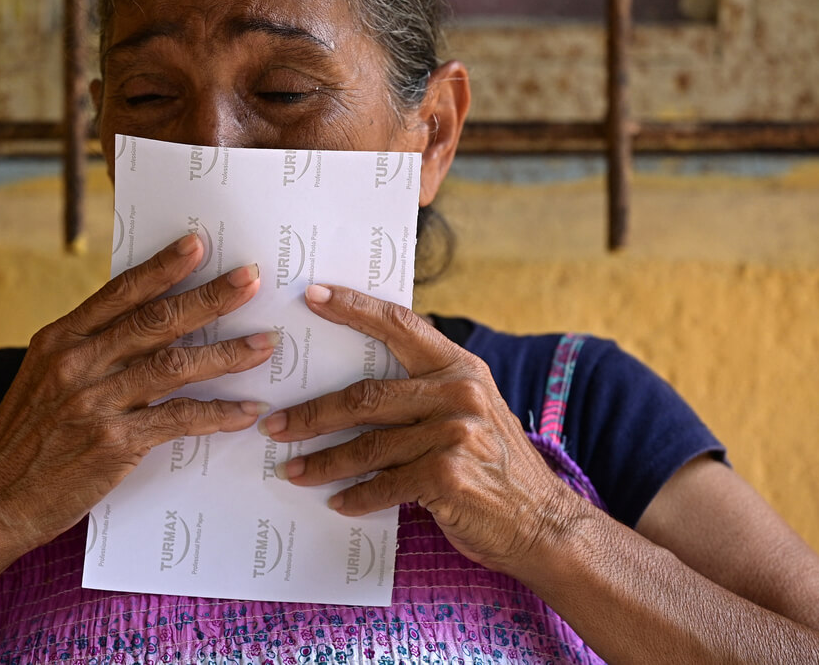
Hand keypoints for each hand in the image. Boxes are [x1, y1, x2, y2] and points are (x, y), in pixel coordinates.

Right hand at [0, 234, 275, 554]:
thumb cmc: (21, 442)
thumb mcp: (42, 380)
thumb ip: (87, 352)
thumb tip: (143, 329)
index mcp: (59, 340)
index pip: (120, 291)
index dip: (163, 266)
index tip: (198, 243)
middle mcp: (77, 363)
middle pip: (156, 320)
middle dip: (209, 297)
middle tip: (251, 279)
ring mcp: (95, 402)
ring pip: (175, 365)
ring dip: (227, 353)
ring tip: (264, 344)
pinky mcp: (113, 443)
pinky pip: (178, 420)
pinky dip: (217, 414)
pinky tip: (245, 409)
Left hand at [259, 284, 587, 578]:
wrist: (543, 522)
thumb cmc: (494, 464)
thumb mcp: (469, 410)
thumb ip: (424, 390)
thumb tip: (353, 385)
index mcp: (459, 367)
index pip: (399, 324)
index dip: (354, 308)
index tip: (312, 295)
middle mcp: (458, 392)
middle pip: (365, 396)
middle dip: (312, 413)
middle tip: (275, 424)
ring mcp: (454, 433)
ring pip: (367, 446)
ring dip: (324, 462)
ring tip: (291, 469)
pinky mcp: (447, 475)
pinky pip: (384, 484)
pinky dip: (356, 496)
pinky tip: (336, 501)